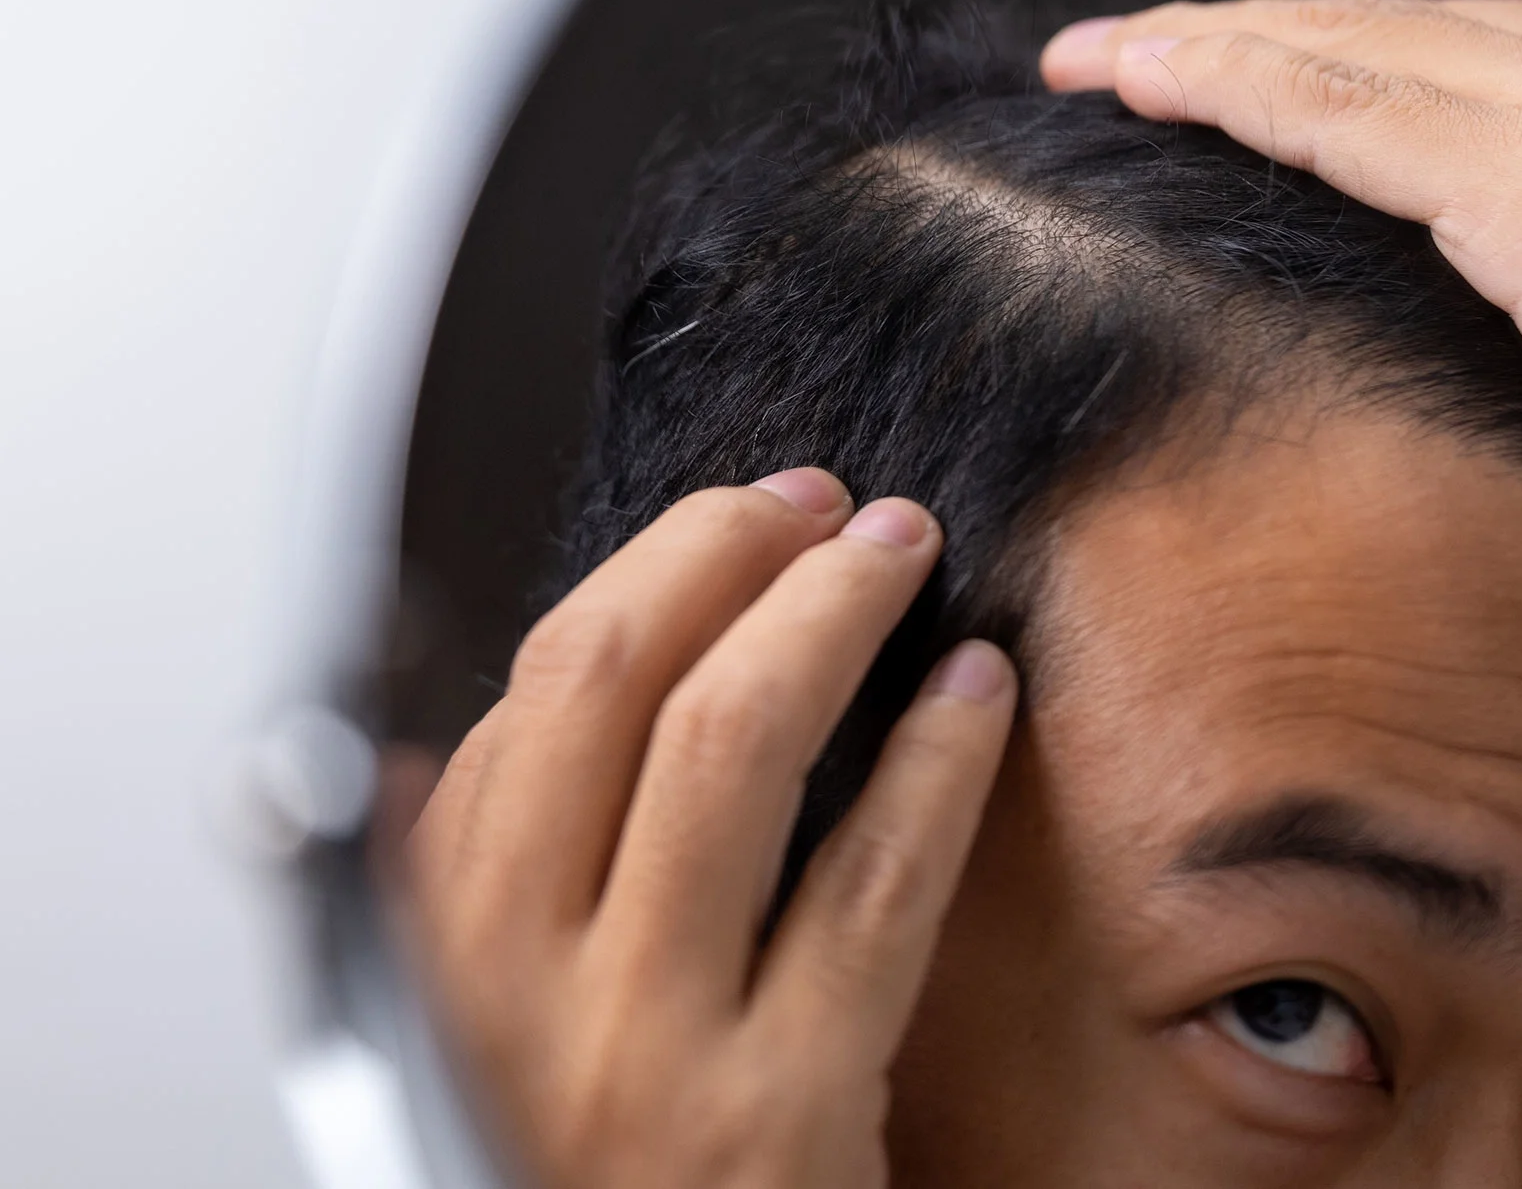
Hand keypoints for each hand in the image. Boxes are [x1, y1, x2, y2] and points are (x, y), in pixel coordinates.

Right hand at [403, 470, 1016, 1188]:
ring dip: (828, 616)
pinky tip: (978, 694)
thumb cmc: (619, 1167)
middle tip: (821, 503)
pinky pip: (873, 885)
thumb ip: (490, 892)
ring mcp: (648, 1048)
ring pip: (732, 748)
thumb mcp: (513, 1028)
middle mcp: (521, 991)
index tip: (736, 520)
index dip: (646, 576)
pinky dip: (935, 762)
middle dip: (723, 554)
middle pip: (608, 683)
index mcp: (449, 954)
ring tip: (902, 555)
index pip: (523, 703)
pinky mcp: (781, 1107)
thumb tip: (440, 748)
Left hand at [1043, 0, 1521, 925]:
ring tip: (1102, 61)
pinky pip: (1340, 110)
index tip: (1263, 67)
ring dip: (1211, 46)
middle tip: (1136, 47)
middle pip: (1401, 21)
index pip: (1480, 43)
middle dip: (1259, 30)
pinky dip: (1229, 85)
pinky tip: (1143, 84)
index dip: (1353, 51)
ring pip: (1351, 45)